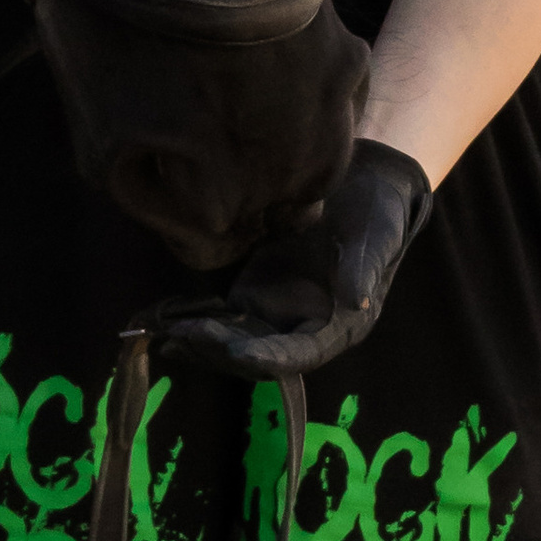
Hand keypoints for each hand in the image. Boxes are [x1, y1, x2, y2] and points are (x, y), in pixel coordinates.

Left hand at [157, 140, 431, 378]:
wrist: (364, 185)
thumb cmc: (378, 211)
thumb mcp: (377, 236)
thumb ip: (363, 268)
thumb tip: (356, 300)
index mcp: (340, 327)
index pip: (299, 355)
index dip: (266, 356)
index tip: (235, 349)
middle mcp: (304, 330)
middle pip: (258, 356)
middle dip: (221, 352)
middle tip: (184, 339)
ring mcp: (276, 313)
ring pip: (235, 341)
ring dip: (202, 344)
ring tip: (163, 337)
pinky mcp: (255, 293)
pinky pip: (223, 318)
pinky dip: (197, 323)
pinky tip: (163, 322)